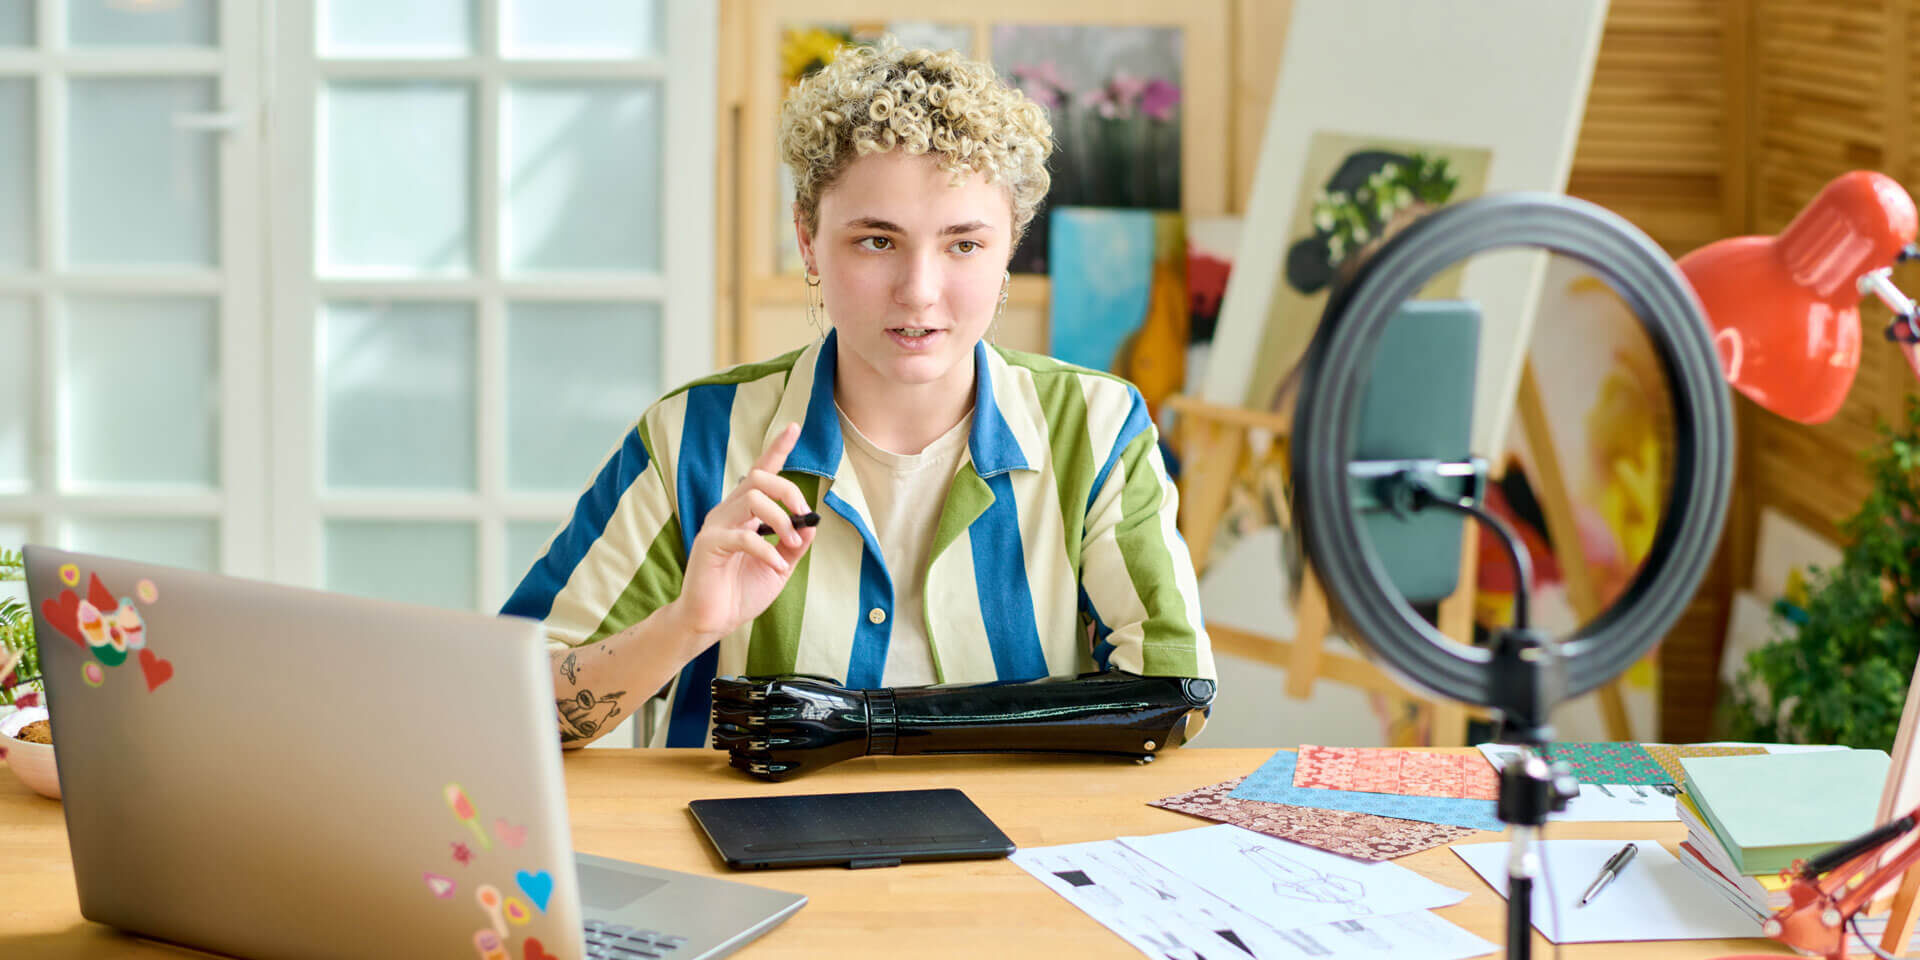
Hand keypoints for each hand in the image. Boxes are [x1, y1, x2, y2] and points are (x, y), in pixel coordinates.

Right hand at [673, 423, 816, 640]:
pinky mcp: (708, 545)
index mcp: (743, 513)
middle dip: (789, 492)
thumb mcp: (779, 566)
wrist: (712, 621)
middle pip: (760, 479)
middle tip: (803, 519)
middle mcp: (727, 512)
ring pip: (752, 500)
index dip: (777, 448)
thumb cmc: (741, 592)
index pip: (760, 472)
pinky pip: (744, 536)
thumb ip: (795, 544)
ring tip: (791, 547)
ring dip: (782, 522)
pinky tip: (777, 566)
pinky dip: (768, 551)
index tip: (795, 426)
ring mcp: (715, 526)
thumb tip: (813, 523)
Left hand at [710, 675, 871, 779]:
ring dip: (728, 741)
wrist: (860, 724)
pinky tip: (735, 757)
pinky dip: (744, 764)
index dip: (724, 692)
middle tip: (717, 714)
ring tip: (719, 736)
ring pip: (749, 746)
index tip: (714, 689)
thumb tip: (730, 684)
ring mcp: (796, 747)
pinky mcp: (799, 768)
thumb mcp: (800, 685)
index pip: (746, 693)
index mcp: (794, 695)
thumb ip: (766, 686)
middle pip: (745, 719)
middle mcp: (794, 720)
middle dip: (723, 715)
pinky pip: (763, 770)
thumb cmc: (825, 701)